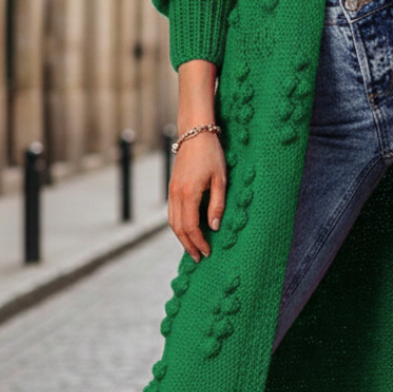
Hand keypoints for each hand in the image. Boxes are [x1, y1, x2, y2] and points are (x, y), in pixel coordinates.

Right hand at [168, 130, 227, 261]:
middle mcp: (176, 194)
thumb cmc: (212, 155)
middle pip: (178, 228)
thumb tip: (214, 227)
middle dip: (188, 245)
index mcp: (188, 193)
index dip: (199, 242)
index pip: (191, 227)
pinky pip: (172, 213)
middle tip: (199, 258)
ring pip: (172, 222)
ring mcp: (171, 191)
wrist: (195, 133)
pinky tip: (188, 230)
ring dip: (182, 237)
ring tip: (193, 248)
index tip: (208, 252)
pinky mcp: (172, 187)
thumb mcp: (221, 179)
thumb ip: (217, 204)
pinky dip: (179, 225)